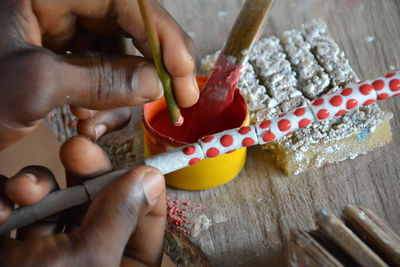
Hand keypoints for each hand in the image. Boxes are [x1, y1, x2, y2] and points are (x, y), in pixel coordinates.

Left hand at [0, 0, 198, 148]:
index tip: (185, 78)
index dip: (164, 39)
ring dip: (120, 95)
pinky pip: (101, 72)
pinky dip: (103, 101)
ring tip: (95, 125)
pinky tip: (86, 120)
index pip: (127, 2)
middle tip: (169, 104)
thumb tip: (155, 84)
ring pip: (118, 56)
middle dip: (147, 72)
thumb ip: (98, 80)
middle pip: (129, 29)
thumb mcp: (31, 85)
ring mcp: (61, 29)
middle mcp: (60, 3)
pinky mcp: (61, 53)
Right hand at [0, 136, 165, 265]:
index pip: (148, 220)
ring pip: (61, 201)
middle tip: (77, 149)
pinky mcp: (18, 247)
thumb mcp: (85, 260)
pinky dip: (9, 201)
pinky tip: (0, 208)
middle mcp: (92, 258)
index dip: (142, 186)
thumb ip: (120, 216)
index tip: (132, 161)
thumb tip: (150, 177)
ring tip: (21, 191)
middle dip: (86, 174)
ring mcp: (53, 252)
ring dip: (38, 186)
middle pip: (102, 202)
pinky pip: (24, 211)